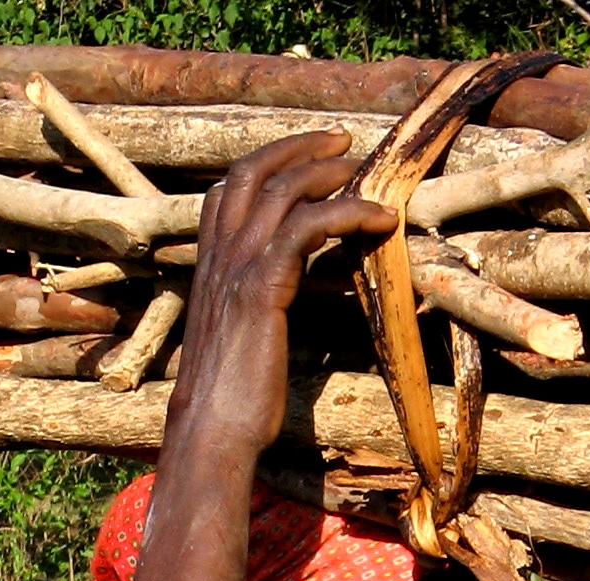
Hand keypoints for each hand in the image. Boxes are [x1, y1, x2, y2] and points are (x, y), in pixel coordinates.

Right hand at [167, 131, 394, 461]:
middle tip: (342, 142)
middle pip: (252, 172)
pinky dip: (345, 213)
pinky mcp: (262, 289)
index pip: (231, 190)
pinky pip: (305, 229)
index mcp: (210, 265)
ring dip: (328, 173)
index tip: (307, 156)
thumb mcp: (244, 341)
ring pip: (281, 192)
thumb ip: (259, 309)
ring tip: (366, 170)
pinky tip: (378, 218)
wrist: (213, 429)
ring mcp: (236, 269)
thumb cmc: (232, 400)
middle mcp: (218, 256)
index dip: (268, 163)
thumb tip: (286, 306)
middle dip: (299, 149)